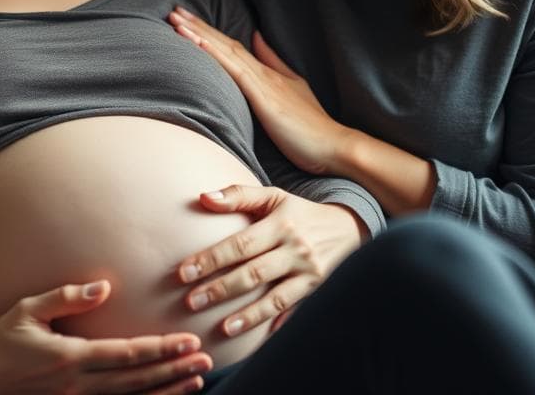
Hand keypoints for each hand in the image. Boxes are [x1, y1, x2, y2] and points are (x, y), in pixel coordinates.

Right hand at [0, 280, 211, 394]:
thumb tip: (104, 287)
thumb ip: (66, 298)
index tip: (188, 341)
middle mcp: (76, 386)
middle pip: (137, 380)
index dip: (160, 348)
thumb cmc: (0, 341)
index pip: (126, 354)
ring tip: (195, 382)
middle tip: (205, 360)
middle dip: (174, 370)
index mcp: (69, 357)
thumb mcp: (28, 310)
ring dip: (166, 392)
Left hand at [169, 6, 352, 175]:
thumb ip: (273, 62)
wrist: (334, 145)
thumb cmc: (312, 126)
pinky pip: (233, 70)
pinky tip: (197, 42)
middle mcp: (262, 72)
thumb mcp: (293, 87)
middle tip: (173, 10)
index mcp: (267, 72)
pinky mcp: (263, 97)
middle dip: (197, 26)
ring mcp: (263, 82)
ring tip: (176, 20)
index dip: (208, 31)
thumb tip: (257, 37)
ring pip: (225, 52)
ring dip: (199, 34)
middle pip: (224, 43)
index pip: (232, 46)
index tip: (187, 19)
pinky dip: (214, 54)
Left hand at [176, 185, 363, 339]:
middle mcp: (295, 250)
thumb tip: (202, 198)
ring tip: (223, 329)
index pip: (240, 244)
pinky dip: (280, 325)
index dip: (211, 259)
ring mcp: (310, 273)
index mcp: (280, 225)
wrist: (350, 227)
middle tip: (191, 302)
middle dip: (220, 290)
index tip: (184, 272)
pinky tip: (260, 340)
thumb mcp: (273, 197)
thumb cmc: (300, 213)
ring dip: (248, 316)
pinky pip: (296, 311)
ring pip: (275, 298)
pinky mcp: (319, 291)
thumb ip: (238, 195)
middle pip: (253, 273)